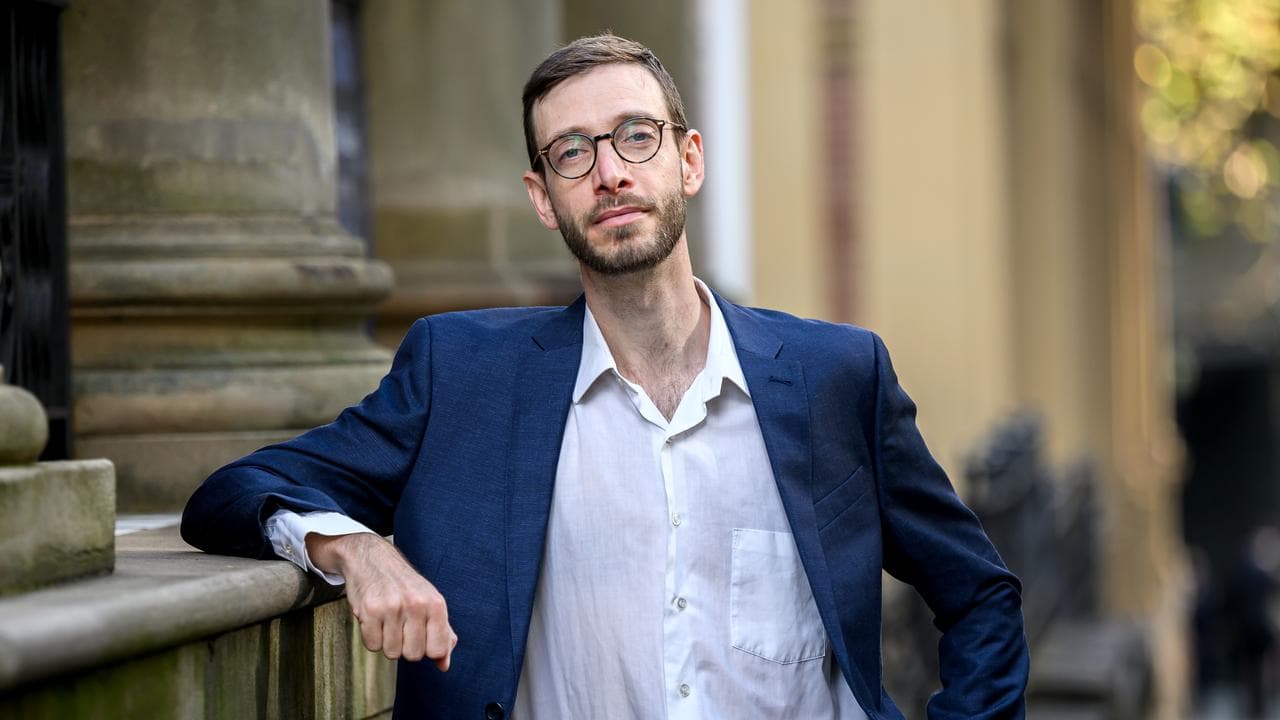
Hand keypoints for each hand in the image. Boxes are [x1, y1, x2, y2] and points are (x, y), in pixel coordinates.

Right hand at [306, 532, 455, 669]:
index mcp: (435, 604)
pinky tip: (374, 619)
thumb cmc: (404, 585)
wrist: (372, 558)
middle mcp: (416, 605)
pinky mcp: (370, 611)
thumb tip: (444, 665)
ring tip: (387, 621)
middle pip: (414, 655)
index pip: (438, 649)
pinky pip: (372, 645)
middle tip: (401, 626)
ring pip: (392, 652)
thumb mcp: (430, 602)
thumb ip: (442, 633)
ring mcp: (392, 608)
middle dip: (406, 646)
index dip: (428, 650)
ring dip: (387, 641)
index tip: (421, 637)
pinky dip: (371, 637)